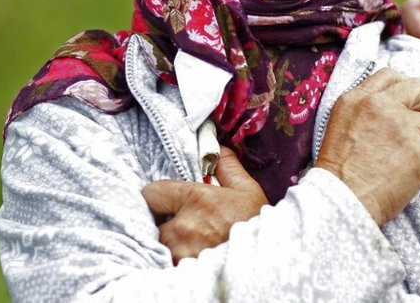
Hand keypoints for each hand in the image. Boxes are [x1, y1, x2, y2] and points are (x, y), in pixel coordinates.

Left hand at [142, 146, 267, 262]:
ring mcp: (180, 252)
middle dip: (162, 222)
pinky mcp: (181, 270)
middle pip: (151, 222)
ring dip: (167, 242)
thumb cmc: (257, 224)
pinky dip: (172, 258)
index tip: (166, 202)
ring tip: (186, 241)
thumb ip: (228, 167)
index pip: (151, 193)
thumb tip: (218, 148)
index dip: (157, 197)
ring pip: (158, 244)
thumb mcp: (248, 190)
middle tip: (179, 224)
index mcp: (194, 199)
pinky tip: (189, 255)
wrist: (268, 260)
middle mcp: (182, 226)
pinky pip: (166, 260)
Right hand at [315, 68, 419, 225]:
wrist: (340, 204)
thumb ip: (367, 109)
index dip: (407, 91)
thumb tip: (399, 105)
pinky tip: (414, 182)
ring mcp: (402, 126)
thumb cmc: (340, 175)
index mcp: (358, 98)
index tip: (410, 109)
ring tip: (414, 164)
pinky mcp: (419, 152)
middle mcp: (380, 105)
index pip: (392, 75)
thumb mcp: (341, 126)